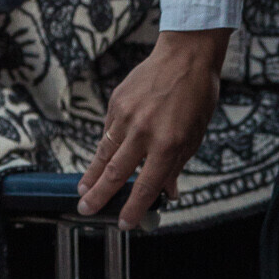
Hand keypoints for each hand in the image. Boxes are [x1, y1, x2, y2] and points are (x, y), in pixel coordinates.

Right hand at [79, 27, 229, 226]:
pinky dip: (104, 147)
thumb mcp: (195, 134)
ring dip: (92, 175)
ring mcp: (127, 115)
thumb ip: (176, 165)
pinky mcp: (116, 102)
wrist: (185, 55)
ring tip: (82, 190)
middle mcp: (144, 131)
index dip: (134, 207)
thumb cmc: (196, 96)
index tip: (124, 223)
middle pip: (116, 172)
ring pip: (104, 153)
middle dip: (99, 195)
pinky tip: (100, 159)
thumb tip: (167, 193)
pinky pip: (108, 131)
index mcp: (168, 143)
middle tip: (86, 210)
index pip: (146, 185)